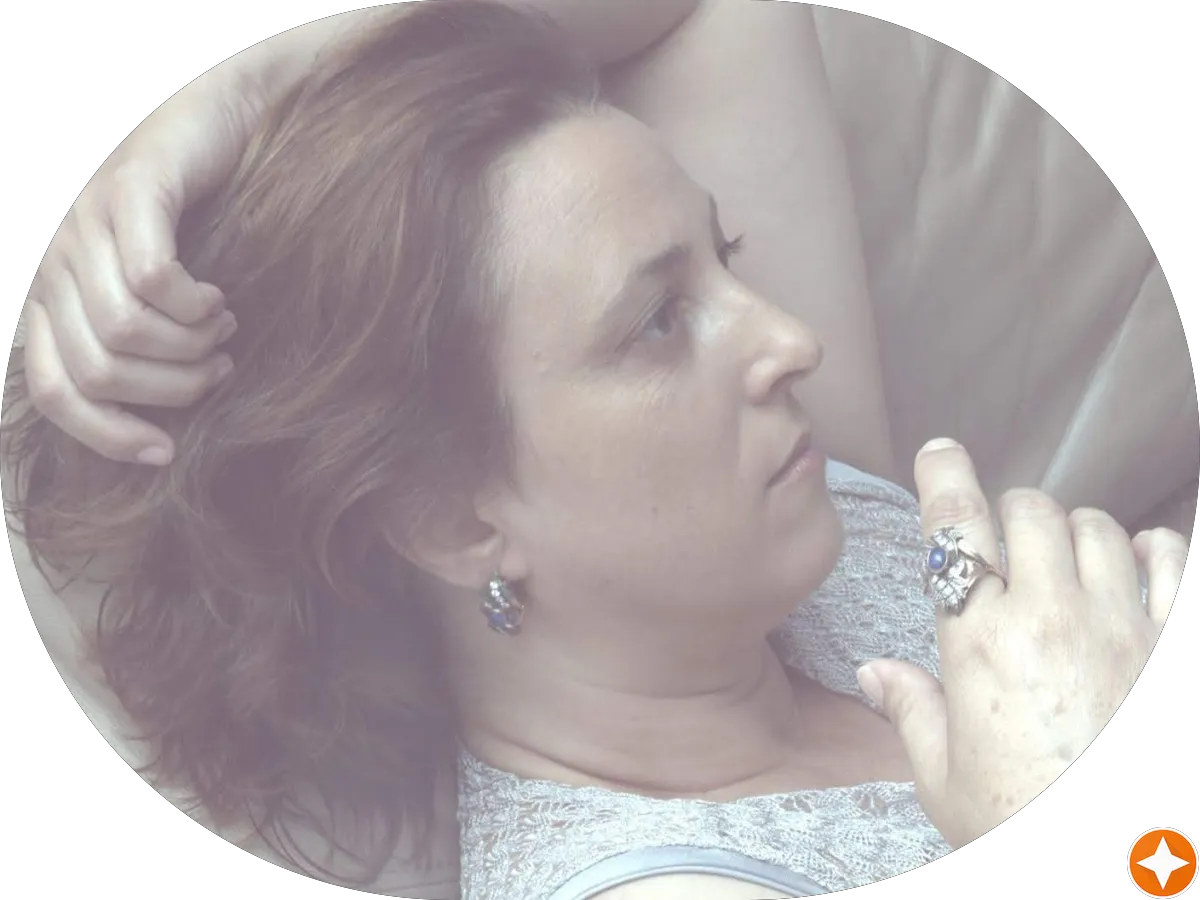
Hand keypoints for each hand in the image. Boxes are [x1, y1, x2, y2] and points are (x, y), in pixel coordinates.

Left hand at [19, 64, 266, 464]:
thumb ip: (138, 349)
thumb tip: (160, 432)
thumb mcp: (153, 297)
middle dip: (172, 389)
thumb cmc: (196, 223)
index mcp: (51, 297)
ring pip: (126, 333)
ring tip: (224, 329)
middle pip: (98, 372)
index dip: (106, 436)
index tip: (167, 452)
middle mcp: (54, 263)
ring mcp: (85, 225)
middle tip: (217, 368)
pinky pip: (153, 280)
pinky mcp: (129, 193)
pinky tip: (219, 296)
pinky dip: (195, 306)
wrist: (219, 119)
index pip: (52, 391)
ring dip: (192, 347)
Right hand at [856, 438, 1184, 847]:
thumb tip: (873, 672)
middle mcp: (1048, 617)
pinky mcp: (1171, 648)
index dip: (944, 476)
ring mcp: (1122, 628)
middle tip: (1006, 542)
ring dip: (1076, 531)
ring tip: (1066, 559)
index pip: (956, 528)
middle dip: (1012, 512)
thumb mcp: (943, 779)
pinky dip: (1156, 551)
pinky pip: (1174, 565)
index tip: (939, 452)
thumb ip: (910, 711)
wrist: (1123, 870)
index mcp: (978, 643)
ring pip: (1100, 528)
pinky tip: (1142, 563)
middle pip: (1031, 511)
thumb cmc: (1015, 824)